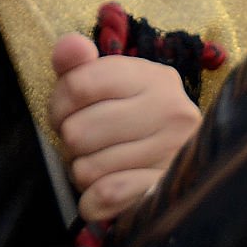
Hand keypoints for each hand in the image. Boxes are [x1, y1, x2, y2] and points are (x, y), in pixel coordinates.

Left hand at [51, 34, 202, 225]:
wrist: (187, 166)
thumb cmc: (134, 117)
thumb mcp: (108, 83)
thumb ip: (79, 63)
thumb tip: (69, 47)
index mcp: (154, 77)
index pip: (78, 85)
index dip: (58, 104)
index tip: (65, 113)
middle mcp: (171, 111)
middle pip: (77, 132)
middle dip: (70, 142)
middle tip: (84, 142)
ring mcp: (172, 154)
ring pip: (87, 170)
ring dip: (82, 172)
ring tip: (100, 163)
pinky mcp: (164, 190)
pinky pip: (106, 196)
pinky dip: (92, 200)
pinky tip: (101, 191)